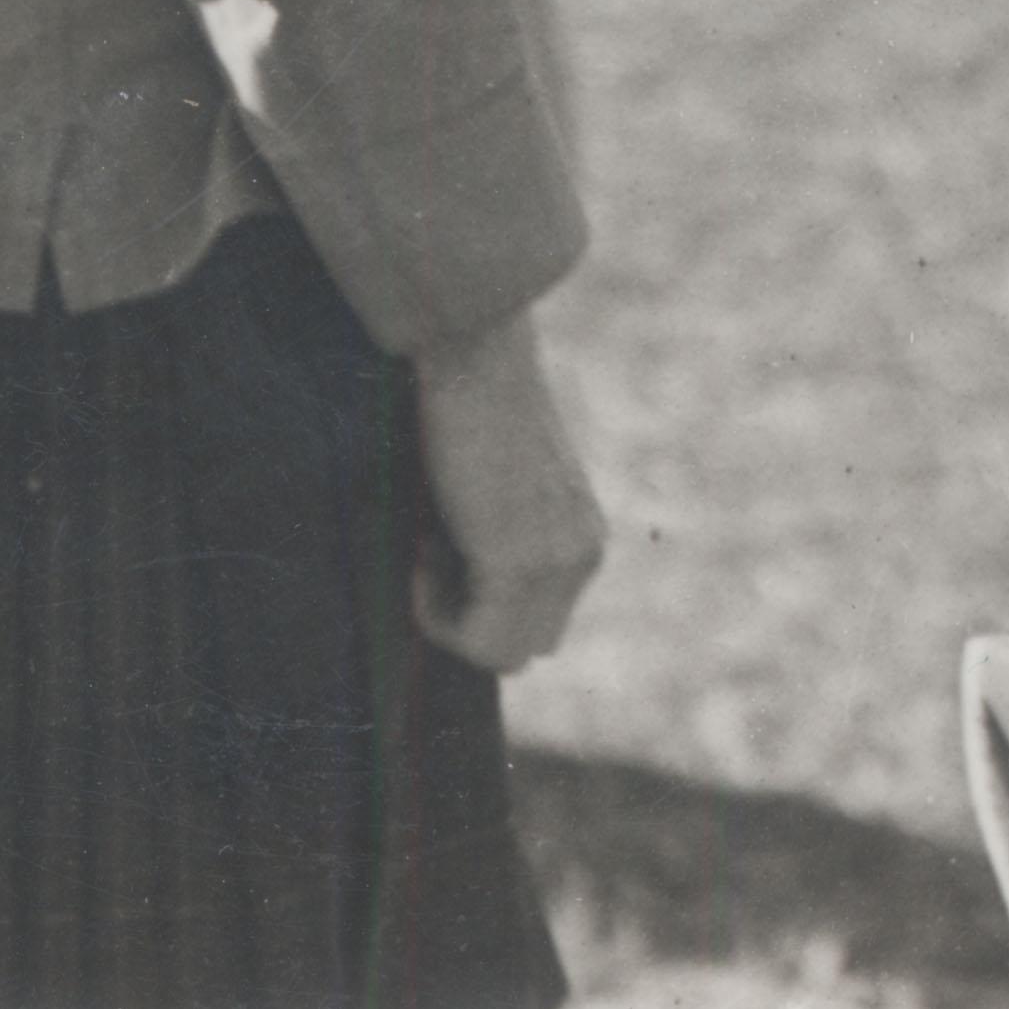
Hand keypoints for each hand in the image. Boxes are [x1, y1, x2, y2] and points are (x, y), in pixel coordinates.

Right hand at [411, 310, 605, 672]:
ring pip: (501, 653)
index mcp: (582, 535)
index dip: (477, 602)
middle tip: (435, 546)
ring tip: (430, 540)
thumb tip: (457, 590)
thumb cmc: (469, 408)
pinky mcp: (521, 562)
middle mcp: (584, 553)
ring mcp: (560, 561)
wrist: (473, 356)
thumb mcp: (497, 488)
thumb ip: (496, 540)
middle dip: (468, 617)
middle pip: (524, 647)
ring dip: (450, 617)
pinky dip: (435, 613)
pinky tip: (423, 547)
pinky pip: (477, 640)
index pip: (537, 623)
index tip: (444, 543)